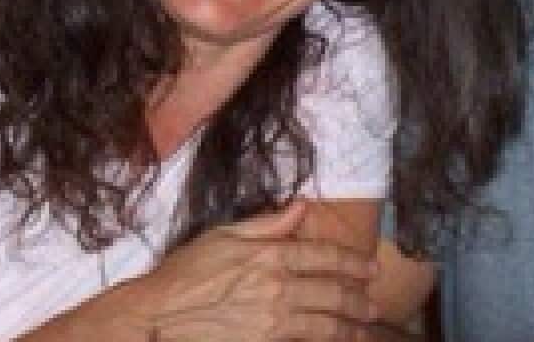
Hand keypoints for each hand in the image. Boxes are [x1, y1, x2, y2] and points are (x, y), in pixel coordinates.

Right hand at [138, 201, 379, 340]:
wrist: (159, 315)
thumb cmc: (185, 272)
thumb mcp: (223, 235)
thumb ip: (267, 223)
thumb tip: (301, 206)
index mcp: (269, 255)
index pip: (324, 256)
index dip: (352, 262)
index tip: (370, 268)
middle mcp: (278, 288)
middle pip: (333, 292)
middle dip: (359, 298)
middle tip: (373, 303)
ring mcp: (273, 321)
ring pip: (326, 324)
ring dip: (351, 326)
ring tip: (364, 327)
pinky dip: (325, 341)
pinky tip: (335, 341)